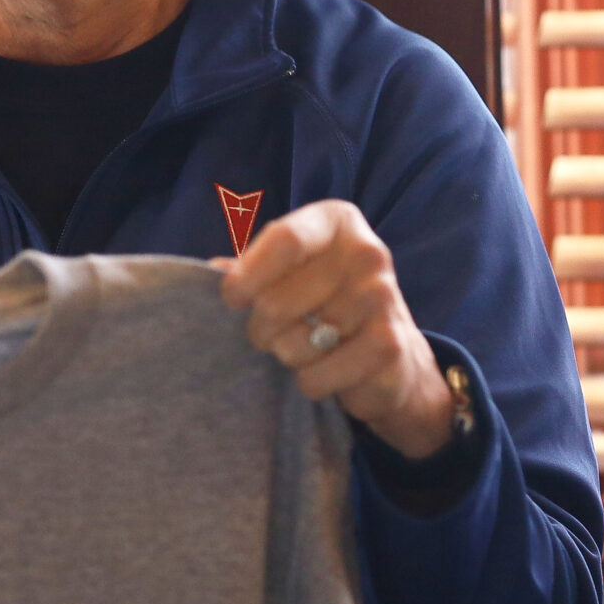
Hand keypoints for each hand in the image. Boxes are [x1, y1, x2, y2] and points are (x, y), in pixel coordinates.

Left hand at [215, 199, 455, 458]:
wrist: (391, 354)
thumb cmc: (324, 302)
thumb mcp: (288, 272)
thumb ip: (248, 268)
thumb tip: (213, 271)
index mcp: (336, 221)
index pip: (284, 240)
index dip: (245, 277)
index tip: (231, 299)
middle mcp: (367, 252)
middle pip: (277, 300)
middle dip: (259, 329)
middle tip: (268, 334)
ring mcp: (383, 298)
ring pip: (294, 345)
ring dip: (287, 356)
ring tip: (307, 347)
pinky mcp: (389, 346)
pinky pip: (317, 376)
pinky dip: (311, 382)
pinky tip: (329, 370)